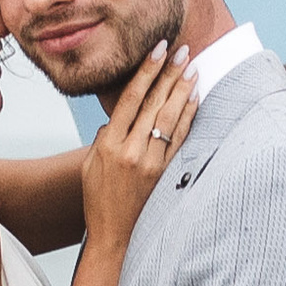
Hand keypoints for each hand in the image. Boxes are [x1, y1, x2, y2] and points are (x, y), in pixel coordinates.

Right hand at [81, 44, 197, 244]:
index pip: (131, 98)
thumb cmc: (99, 201)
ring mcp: (149, 162)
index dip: (146, 71)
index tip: (158, 50)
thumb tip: (118, 118)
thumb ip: (104, 138)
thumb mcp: (90, 166)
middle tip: (183, 50)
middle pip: (154, 102)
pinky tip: (195, 98)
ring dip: (183, 89)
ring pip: (170, 117)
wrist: (114, 236)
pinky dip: (189, 116)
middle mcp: (130, 150)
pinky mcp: (164, 173)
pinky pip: (180, 138)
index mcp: (108, 144)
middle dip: (169, 73)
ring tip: (193, 67)